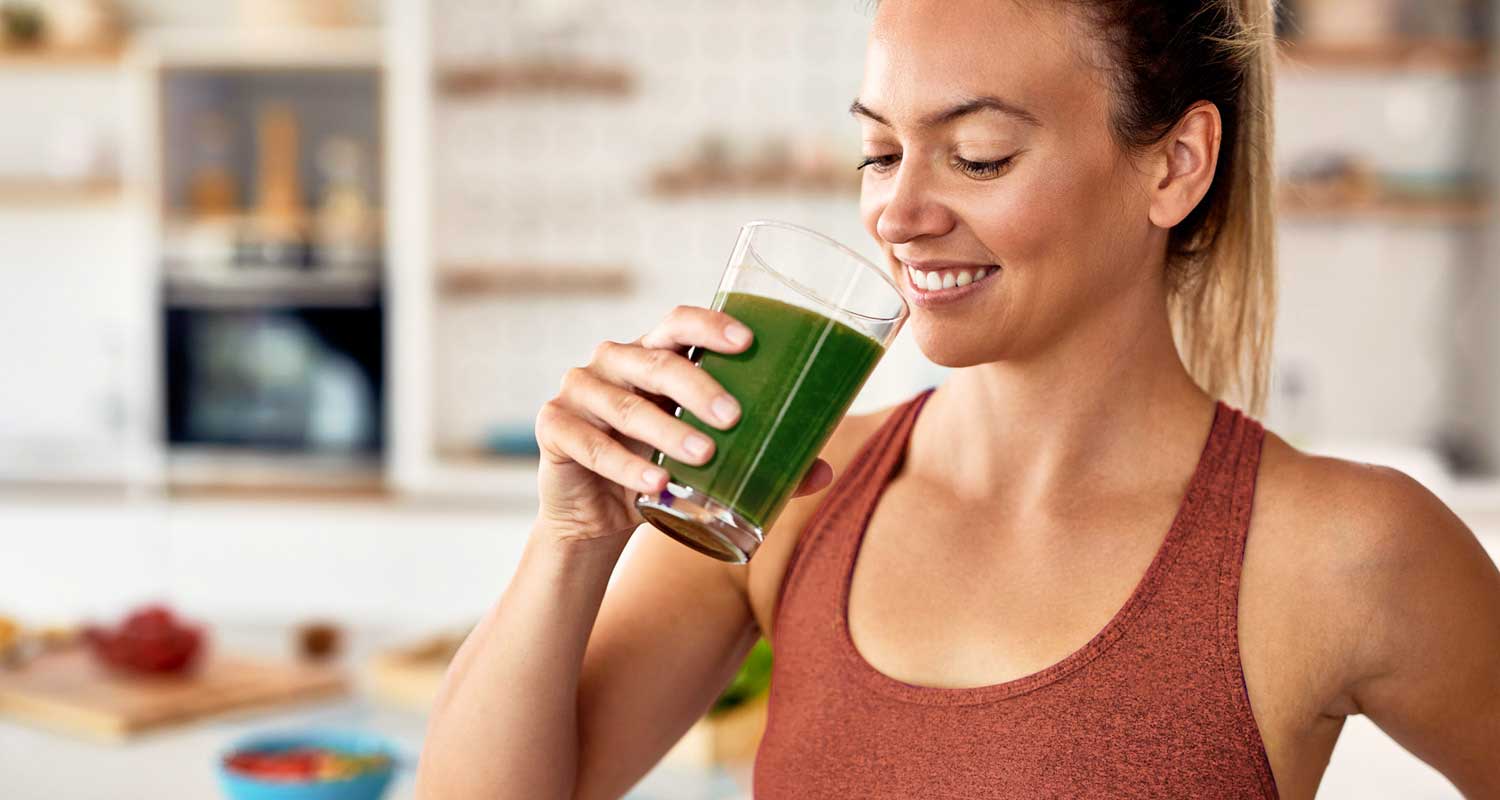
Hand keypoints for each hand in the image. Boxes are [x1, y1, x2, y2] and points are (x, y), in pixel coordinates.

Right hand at [533, 305, 833, 544]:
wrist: (598, 517)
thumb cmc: (663, 471)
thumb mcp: (710, 463)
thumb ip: (763, 461)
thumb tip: (825, 470)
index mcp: (655, 355)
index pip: (680, 322)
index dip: (710, 325)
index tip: (748, 342)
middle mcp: (615, 362)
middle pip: (657, 362)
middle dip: (698, 386)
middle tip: (733, 417)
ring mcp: (580, 391)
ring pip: (625, 405)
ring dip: (665, 431)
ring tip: (703, 456)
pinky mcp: (555, 428)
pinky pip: (590, 444)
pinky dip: (625, 466)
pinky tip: (654, 485)